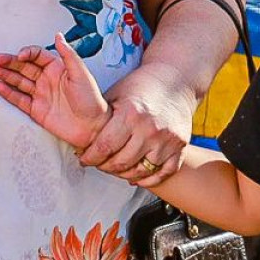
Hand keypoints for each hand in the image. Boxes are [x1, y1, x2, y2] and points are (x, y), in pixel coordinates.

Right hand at [0, 35, 109, 148]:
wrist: (93, 127)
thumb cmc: (91, 100)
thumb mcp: (81, 74)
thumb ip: (68, 55)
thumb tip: (58, 35)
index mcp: (57, 68)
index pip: (37, 56)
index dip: (27, 53)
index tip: (20, 56)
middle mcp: (47, 80)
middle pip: (24, 67)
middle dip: (11, 63)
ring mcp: (41, 95)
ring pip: (19, 82)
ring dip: (7, 75)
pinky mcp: (37, 110)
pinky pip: (19, 100)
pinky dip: (9, 93)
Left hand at [79, 62, 193, 188]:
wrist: (175, 80)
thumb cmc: (140, 86)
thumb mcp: (115, 94)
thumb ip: (101, 118)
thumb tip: (79, 140)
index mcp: (131, 113)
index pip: (104, 147)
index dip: (90, 157)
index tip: (84, 159)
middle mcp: (150, 128)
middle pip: (121, 162)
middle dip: (105, 166)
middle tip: (98, 164)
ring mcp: (167, 139)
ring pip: (141, 171)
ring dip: (124, 174)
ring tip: (115, 168)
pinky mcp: (180, 146)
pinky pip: (164, 173)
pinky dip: (149, 179)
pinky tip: (137, 176)